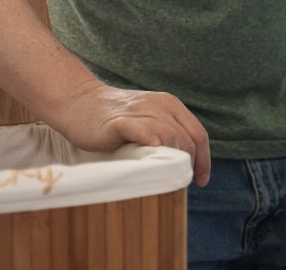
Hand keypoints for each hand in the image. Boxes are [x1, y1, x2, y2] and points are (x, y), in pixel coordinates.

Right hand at [53, 80, 211, 186]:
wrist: (80, 102)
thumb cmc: (115, 118)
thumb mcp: (148, 119)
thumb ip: (166, 133)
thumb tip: (186, 165)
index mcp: (170, 105)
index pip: (198, 133)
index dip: (204, 159)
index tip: (201, 180)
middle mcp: (159, 106)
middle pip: (187, 138)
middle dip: (191, 163)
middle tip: (183, 183)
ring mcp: (139, 112)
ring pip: (169, 135)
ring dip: (174, 159)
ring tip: (170, 178)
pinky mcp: (119, 121)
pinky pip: (141, 130)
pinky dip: (151, 142)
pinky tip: (155, 155)